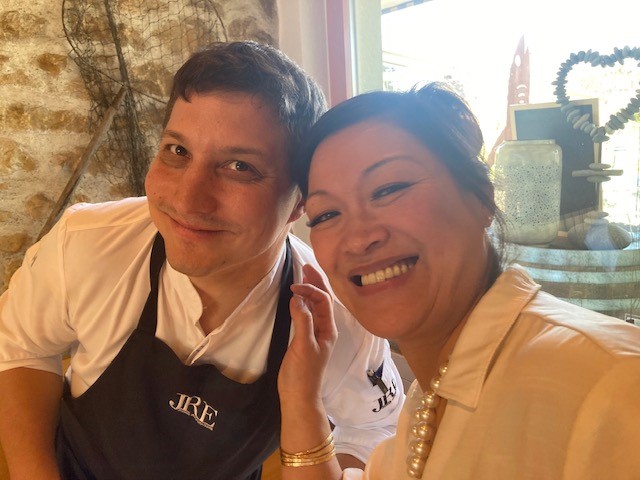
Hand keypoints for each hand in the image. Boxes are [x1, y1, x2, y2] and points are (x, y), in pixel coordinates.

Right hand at [278, 264, 337, 402]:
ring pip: (315, 306)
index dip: (310, 289)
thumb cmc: (303, 373)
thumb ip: (302, 320)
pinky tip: (296, 298)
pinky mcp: (305, 339)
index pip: (323, 300)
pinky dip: (303, 302)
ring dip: (309, 290)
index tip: (294, 286)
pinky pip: (307, 314)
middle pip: (323, 300)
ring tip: (302, 276)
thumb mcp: (303, 346)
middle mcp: (324, 329)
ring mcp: (315, 333)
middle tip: (306, 266)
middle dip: (316, 282)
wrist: (298, 396)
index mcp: (328, 329)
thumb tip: (298, 298)